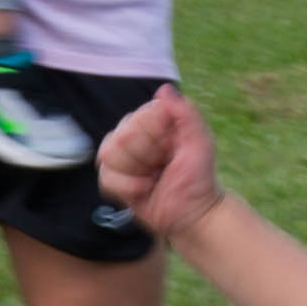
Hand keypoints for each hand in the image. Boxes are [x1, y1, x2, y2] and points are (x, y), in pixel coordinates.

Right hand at [97, 85, 224, 240]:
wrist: (193, 216)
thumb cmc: (199, 178)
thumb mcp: (201, 144)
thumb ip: (187, 114)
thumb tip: (164, 89)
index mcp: (156, 120)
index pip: (139, 117)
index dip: (154, 138)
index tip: (171, 149)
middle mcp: (135, 133)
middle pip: (121, 137)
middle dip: (145, 158)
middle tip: (163, 166)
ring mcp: (122, 155)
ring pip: (108, 154)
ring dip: (134, 173)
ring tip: (153, 178)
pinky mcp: (113, 178)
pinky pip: (105, 176)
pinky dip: (126, 188)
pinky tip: (143, 190)